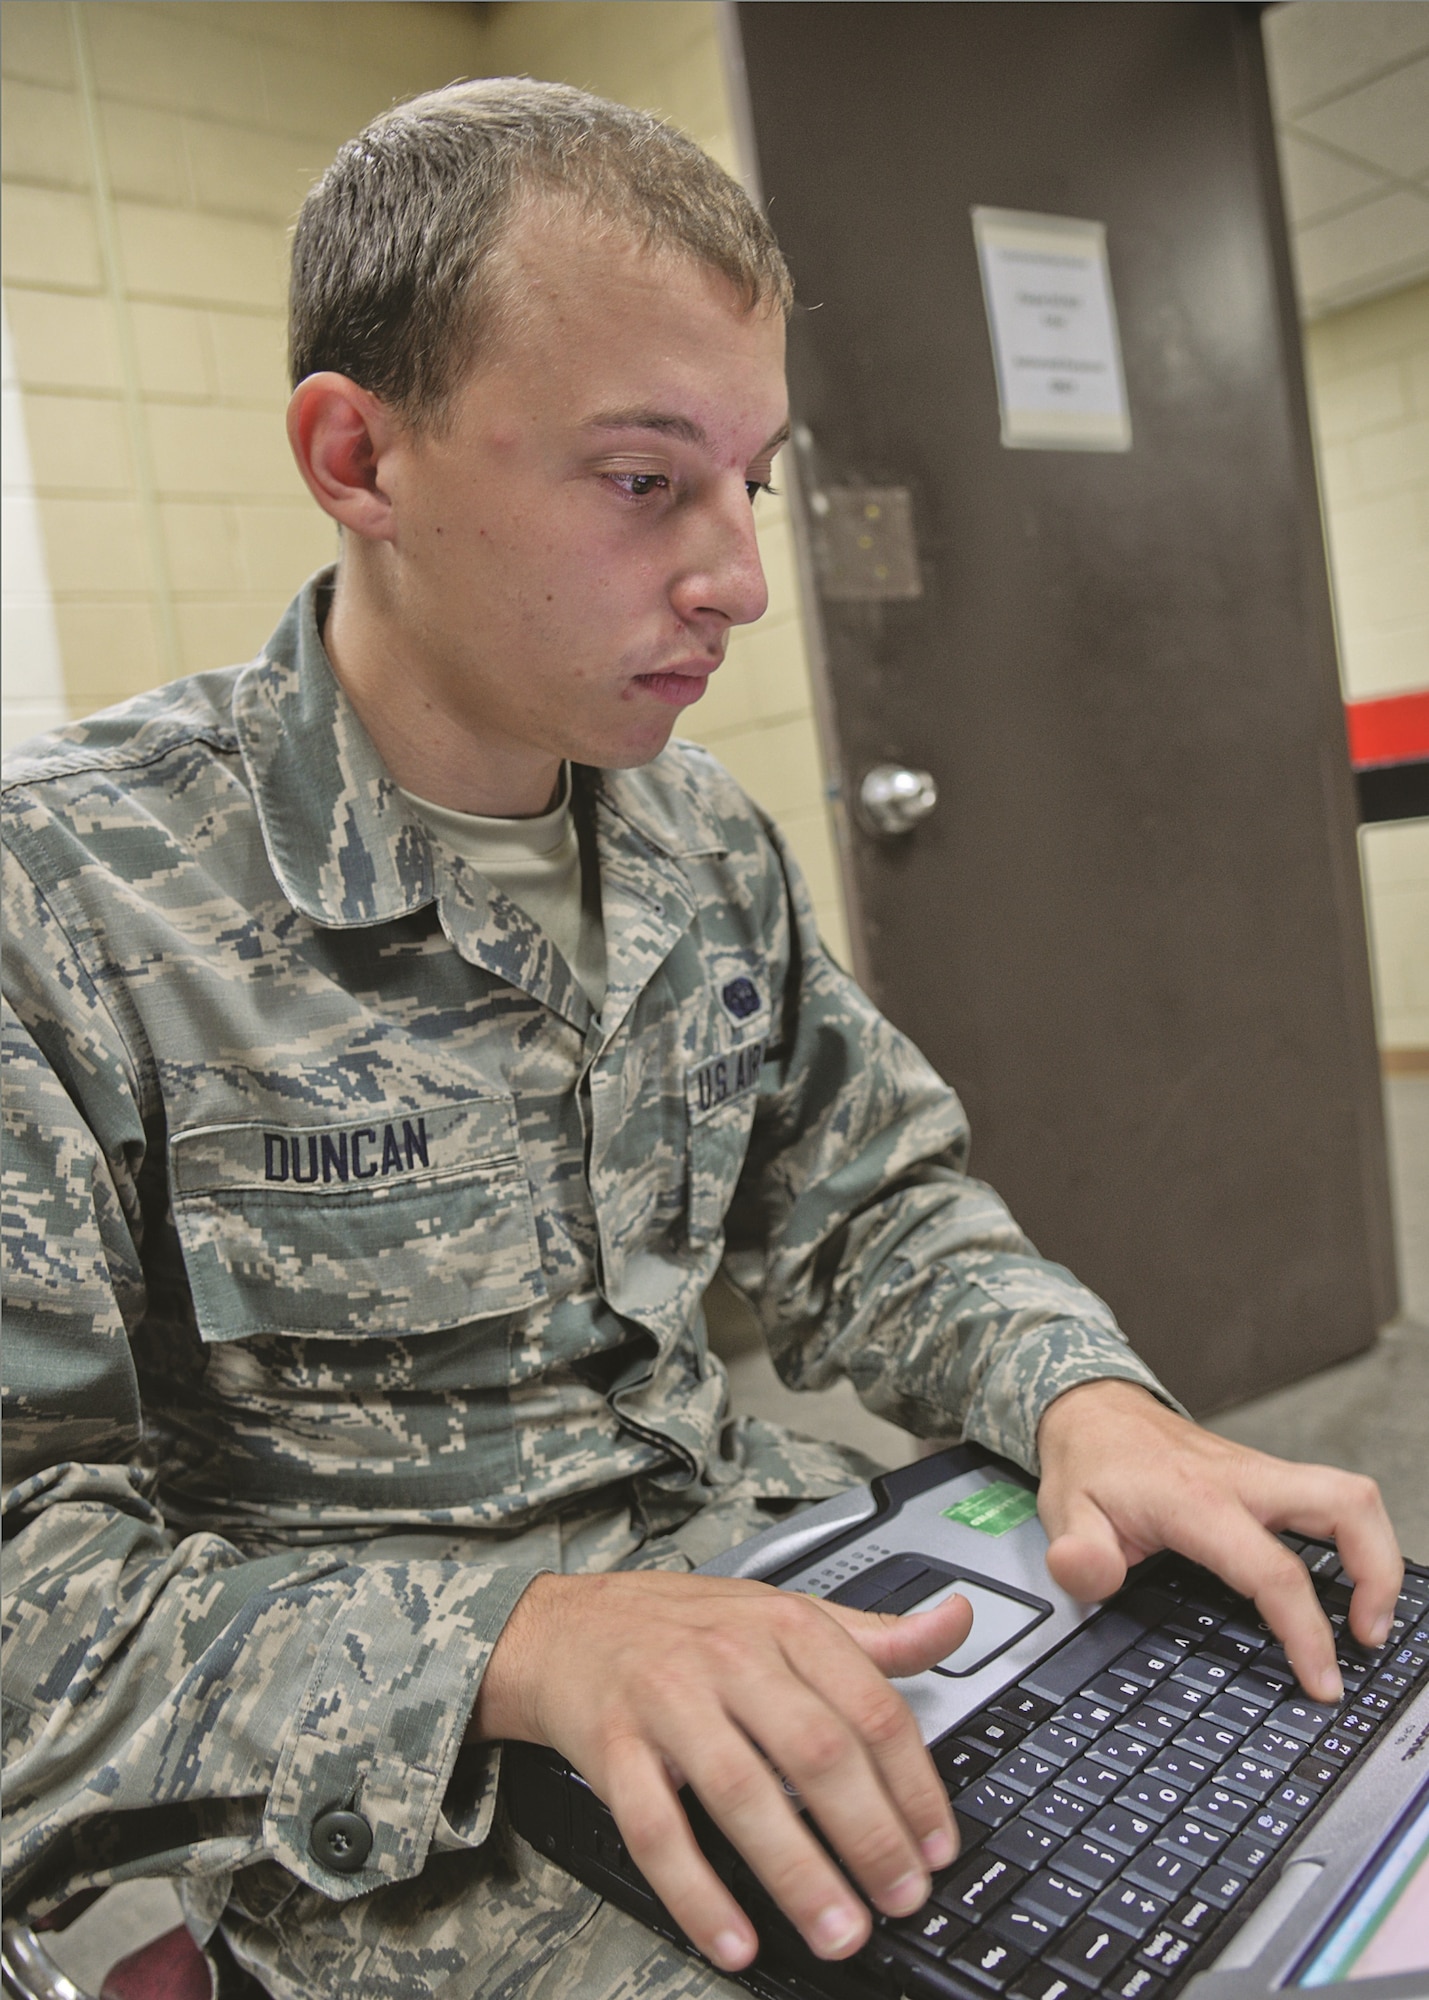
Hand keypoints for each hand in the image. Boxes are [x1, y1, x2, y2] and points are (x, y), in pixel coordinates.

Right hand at [472, 1567, 972, 1971]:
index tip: (938, 1847)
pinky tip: (736, 1940)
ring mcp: (666, 1701)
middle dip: (869, 1836)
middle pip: (815, 1750)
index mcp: (783, 1623)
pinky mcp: (612, 1749)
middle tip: (902, 1901)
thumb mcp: (782, 1613)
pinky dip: (698, 1893)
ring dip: (798, 1875)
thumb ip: (873, 1634)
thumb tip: (959, 1622)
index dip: (914, 1785)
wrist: (562, 1628)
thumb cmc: (683, 1627)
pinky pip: (656, 1831)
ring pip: (741, 1794)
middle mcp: (728, 1656)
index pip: (869, 1704)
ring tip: (840, 1934)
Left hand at [1036, 1379, 1402, 1703]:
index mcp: (1198, 1500)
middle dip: (1380, 1574)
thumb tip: (1083, 1574)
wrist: (1091, 1408)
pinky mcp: (1266, 1476)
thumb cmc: (1087, 1462)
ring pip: (1350, 1495)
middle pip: (1347, 1506)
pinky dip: (1351, 1540)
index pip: (1273, 1570)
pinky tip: (1340, 1580)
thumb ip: (1078, 1554)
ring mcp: (1260, 1474)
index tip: (1322, 1680)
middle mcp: (1243, 1480)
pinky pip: (1327, 1500)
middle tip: (1369, 1636)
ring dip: (1376, 1554)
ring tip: (1368, 1617)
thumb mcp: (1065, 1512)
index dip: (1307, 1632)